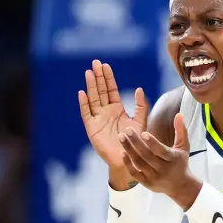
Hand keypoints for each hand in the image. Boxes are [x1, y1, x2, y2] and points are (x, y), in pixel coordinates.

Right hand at [78, 60, 148, 186]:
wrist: (129, 159)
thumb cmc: (135, 142)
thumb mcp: (140, 122)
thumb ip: (140, 107)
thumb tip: (140, 89)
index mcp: (117, 109)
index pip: (111, 89)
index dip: (108, 78)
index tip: (105, 65)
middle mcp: (106, 112)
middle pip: (100, 91)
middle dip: (98, 77)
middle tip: (95, 63)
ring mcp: (98, 119)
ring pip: (93, 99)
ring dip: (91, 86)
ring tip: (89, 73)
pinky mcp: (92, 129)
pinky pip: (87, 114)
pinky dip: (84, 104)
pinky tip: (83, 93)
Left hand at [120, 114, 201, 208]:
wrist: (180, 186)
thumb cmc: (180, 163)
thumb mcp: (184, 147)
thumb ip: (181, 130)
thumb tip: (179, 114)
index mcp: (172, 159)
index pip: (161, 151)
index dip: (152, 143)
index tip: (143, 132)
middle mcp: (163, 169)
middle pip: (147, 156)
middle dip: (136, 142)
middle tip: (127, 130)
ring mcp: (154, 177)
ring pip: (139, 163)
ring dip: (129, 150)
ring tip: (121, 137)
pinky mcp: (147, 183)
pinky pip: (135, 173)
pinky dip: (128, 164)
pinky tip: (123, 152)